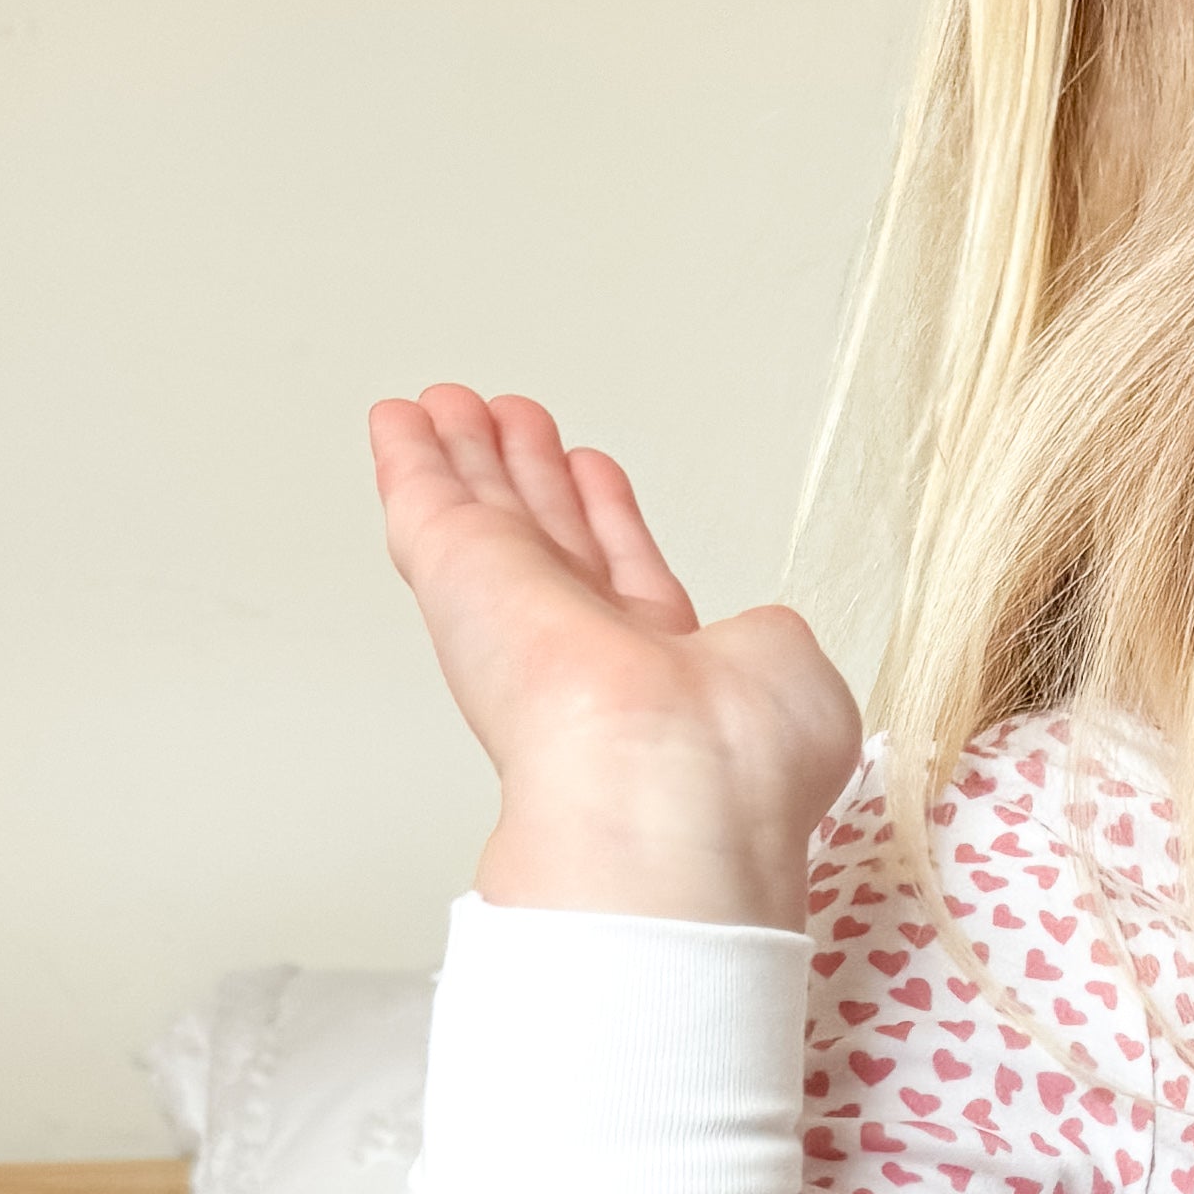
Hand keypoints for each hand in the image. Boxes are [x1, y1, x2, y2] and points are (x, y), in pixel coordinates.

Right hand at [371, 386, 860, 926]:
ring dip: (470, 457)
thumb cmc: (741, 759)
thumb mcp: (792, 681)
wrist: (661, 787)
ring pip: (484, 518)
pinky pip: (424, 503)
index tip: (591, 470)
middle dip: (531, 479)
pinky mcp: (457, 578)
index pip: (626, 581)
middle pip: (545, 541)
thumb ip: (769, 646)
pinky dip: (409, 458)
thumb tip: (761, 640)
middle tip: (512, 422)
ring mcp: (512, 616)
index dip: (608, 519)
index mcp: (665, 679)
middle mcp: (582, 652)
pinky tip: (400, 422)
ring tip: (456, 406)